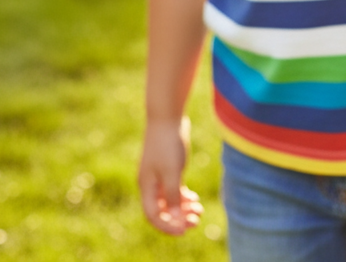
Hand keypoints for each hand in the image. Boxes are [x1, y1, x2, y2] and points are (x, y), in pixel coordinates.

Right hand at [138, 117, 203, 235]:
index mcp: (146, 186)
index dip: (167, 226)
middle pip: (162, 210)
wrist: (167, 116)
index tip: (184, 230)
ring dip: (183, 208)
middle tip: (196, 221)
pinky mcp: (168, 167)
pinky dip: (183, 196)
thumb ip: (173, 196)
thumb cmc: (167, 143)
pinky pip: (173, 189)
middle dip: (178, 218)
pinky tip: (194, 199)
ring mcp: (158, 175)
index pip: (153, 215)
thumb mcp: (172, 172)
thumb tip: (175, 220)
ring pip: (169, 200)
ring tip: (199, 211)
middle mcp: (150, 183)